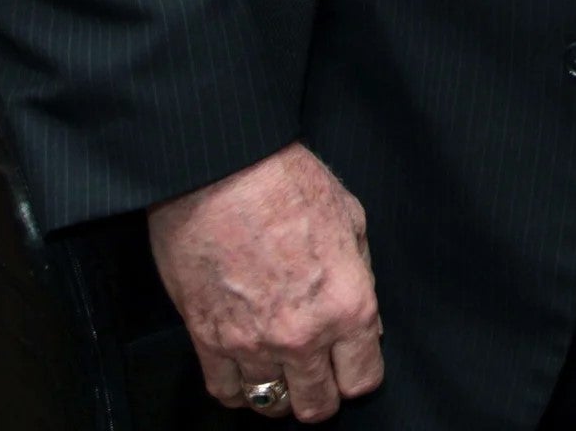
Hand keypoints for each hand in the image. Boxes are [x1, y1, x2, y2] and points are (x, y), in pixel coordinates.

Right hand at [147, 143, 384, 421]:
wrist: (221, 170)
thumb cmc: (287, 183)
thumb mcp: (352, 220)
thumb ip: (362, 277)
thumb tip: (368, 321)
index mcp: (348, 305)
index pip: (362, 379)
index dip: (359, 374)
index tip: (352, 364)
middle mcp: (303, 335)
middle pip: (317, 405)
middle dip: (322, 394)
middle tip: (318, 374)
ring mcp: (252, 342)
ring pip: (271, 405)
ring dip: (280, 393)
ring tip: (282, 373)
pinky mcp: (207, 338)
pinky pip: (225, 392)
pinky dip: (238, 390)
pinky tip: (246, 373)